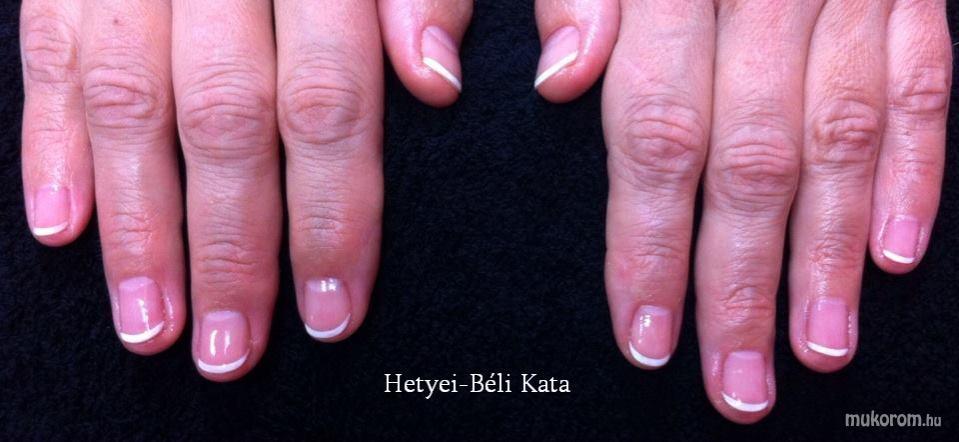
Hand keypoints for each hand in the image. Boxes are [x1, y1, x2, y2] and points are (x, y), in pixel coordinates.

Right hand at [20, 0, 471, 380]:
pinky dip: (49, 140)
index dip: (333, 211)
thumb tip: (434, 77)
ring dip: (137, 225)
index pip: (329, 97)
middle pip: (226, 115)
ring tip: (151, 327)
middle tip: (235, 348)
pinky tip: (59, 226)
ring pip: (129, 98)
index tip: (336, 305)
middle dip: (230, 244)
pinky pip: (48, 49)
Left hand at [534, 0, 951, 421]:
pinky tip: (901, 250)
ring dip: (829, 254)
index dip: (649, 244)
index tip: (645, 331)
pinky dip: (918, 169)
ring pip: (841, 138)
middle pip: (751, 161)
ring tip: (816, 345)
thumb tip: (560, 77)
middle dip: (742, 283)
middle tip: (736, 380)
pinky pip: (925, 80)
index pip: (656, 135)